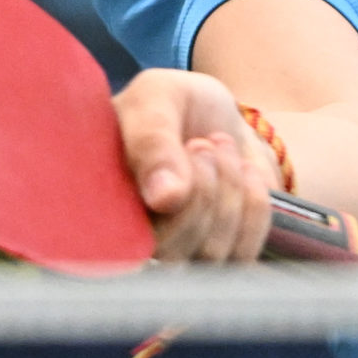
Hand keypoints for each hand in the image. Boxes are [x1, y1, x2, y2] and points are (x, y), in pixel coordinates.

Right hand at [114, 68, 276, 263]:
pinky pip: (244, 255)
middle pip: (175, 253)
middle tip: (202, 143)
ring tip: (220, 149)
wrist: (214, 110)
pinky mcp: (219, 258)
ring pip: (212, 256)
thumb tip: (165, 199)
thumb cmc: (172, 104)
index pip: (126, 244)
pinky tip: (244, 172)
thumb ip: (153, 142)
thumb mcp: (157, 99)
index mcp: (102, 210)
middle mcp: (134, 244)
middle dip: (205, 187)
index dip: (171, 195)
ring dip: (231, 191)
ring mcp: (178, 256)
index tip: (191, 145)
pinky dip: (254, 205)